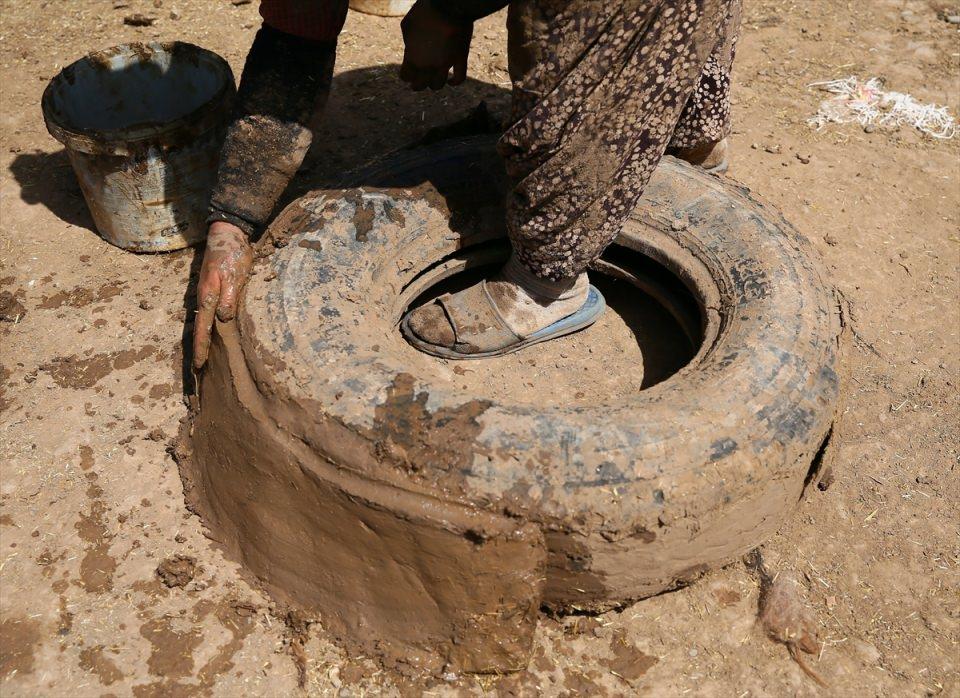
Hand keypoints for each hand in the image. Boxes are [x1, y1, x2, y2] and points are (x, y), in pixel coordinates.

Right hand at [192, 221, 252, 368]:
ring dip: (202, 341)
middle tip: (198, 370)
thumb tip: (223, 320)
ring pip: (202, 322)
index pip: (203, 329)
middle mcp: (203, 297)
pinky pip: (207, 313)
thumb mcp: (236, 276)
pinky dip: (207, 327)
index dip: (201, 349)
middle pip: (199, 329)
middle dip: (198, 350)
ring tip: (203, 359)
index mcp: (208, 297)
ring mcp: (206, 293)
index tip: (199, 366)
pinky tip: (211, 335)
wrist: (227, 232)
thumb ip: (230, 299)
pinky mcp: (211, 289)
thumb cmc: (233, 254)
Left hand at [399, 0, 472, 90]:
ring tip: (433, 80)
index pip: (405, 76)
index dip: (406, 76)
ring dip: (434, 85)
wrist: (448, 5)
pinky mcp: (460, 58)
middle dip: (417, 85)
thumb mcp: (408, 24)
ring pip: (438, 85)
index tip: (407, 73)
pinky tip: (451, 81)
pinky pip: (459, 78)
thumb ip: (408, 41)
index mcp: (412, 56)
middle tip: (417, 83)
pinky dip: (454, 82)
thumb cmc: (425, 11)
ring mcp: (445, 63)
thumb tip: (411, 50)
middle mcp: (428, 64)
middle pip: (420, 85)